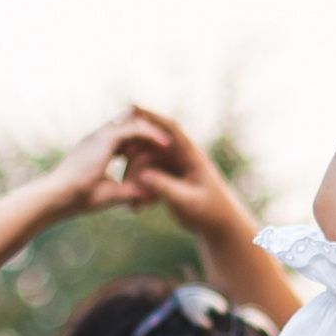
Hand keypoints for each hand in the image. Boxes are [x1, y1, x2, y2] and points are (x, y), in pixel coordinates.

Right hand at [25, 113, 161, 227]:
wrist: (57, 197)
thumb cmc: (77, 199)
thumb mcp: (109, 193)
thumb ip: (128, 190)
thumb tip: (147, 195)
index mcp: (95, 148)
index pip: (123, 138)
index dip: (141, 143)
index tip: (159, 152)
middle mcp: (97, 137)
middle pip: (129, 124)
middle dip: (150, 131)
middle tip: (171, 141)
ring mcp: (100, 135)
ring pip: (134, 123)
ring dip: (154, 130)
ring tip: (173, 141)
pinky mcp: (105, 139)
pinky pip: (134, 129)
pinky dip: (151, 134)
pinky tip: (166, 144)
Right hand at [115, 109, 257, 262]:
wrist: (220, 227)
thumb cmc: (210, 213)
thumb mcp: (187, 201)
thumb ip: (165, 187)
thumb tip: (142, 175)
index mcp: (192, 156)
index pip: (171, 130)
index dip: (152, 117)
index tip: (132, 108)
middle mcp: (183, 158)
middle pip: (154, 144)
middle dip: (135, 149)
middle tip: (115, 151)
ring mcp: (175, 169)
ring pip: (148, 162)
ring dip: (135, 175)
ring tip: (127, 194)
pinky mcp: (170, 181)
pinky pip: (149, 177)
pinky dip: (140, 189)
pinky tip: (134, 207)